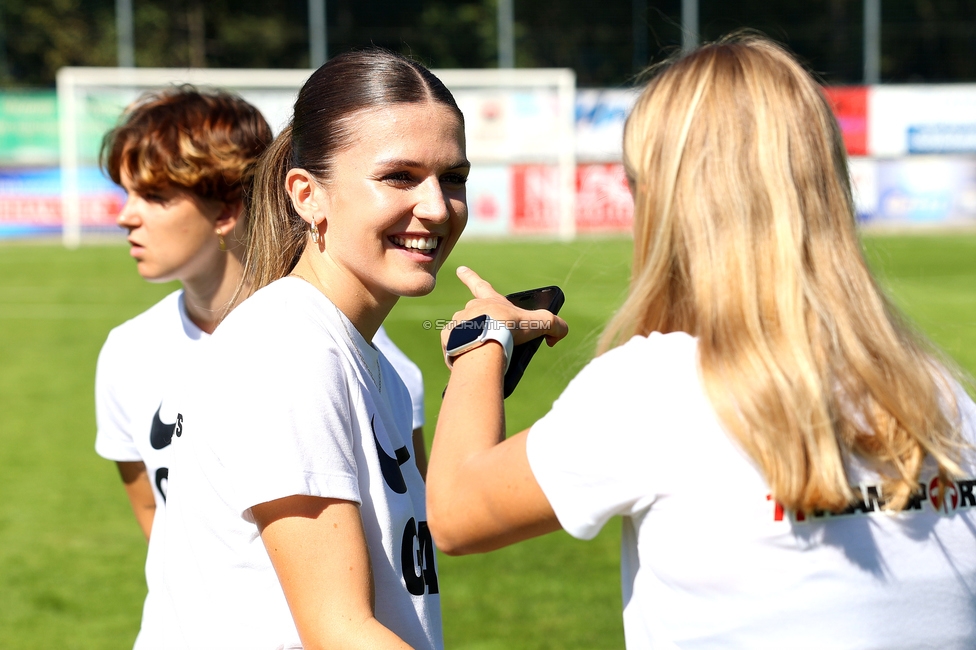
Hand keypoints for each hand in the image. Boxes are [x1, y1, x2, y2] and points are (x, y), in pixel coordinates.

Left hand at [441, 266, 568, 353]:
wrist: (484, 345)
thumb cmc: (509, 329)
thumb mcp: (539, 323)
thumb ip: (554, 325)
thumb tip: (556, 335)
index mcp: (489, 301)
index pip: (478, 283)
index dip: (470, 276)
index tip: (460, 269)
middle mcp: (470, 309)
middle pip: (474, 314)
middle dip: (482, 325)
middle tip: (493, 338)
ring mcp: (457, 324)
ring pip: (463, 332)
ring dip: (472, 340)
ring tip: (485, 353)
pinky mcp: (448, 341)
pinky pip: (454, 348)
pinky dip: (462, 353)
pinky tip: (472, 361)